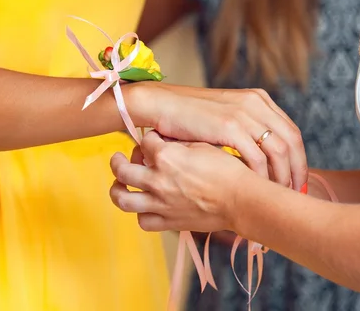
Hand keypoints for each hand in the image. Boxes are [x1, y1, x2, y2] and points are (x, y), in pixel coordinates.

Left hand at [109, 131, 255, 231]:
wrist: (243, 200)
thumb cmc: (228, 170)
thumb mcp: (203, 145)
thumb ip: (178, 143)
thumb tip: (163, 139)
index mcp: (166, 156)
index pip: (145, 141)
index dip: (149, 138)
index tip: (154, 140)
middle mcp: (157, 179)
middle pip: (122, 169)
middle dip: (118, 160)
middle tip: (120, 158)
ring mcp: (160, 203)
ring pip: (123, 198)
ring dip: (117, 190)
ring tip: (119, 184)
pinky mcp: (169, 222)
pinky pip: (143, 221)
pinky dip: (140, 214)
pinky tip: (145, 206)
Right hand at [129, 82, 307, 189]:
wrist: (161, 105)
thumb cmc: (187, 117)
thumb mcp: (223, 116)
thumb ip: (244, 129)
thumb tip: (260, 157)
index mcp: (258, 100)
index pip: (291, 132)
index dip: (299, 159)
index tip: (297, 180)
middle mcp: (256, 103)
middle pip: (291, 142)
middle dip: (297, 170)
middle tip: (295, 193)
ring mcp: (244, 113)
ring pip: (278, 151)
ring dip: (282, 176)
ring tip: (278, 195)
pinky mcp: (229, 126)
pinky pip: (256, 157)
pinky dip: (260, 176)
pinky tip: (257, 189)